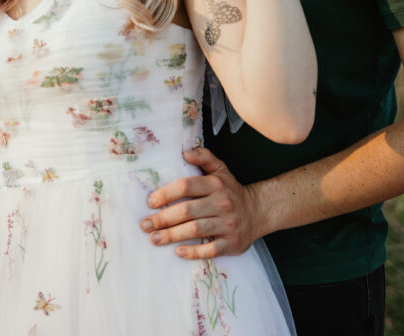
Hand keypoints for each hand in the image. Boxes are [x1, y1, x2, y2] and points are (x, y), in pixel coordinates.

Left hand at [139, 147, 261, 258]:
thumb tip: (184, 152)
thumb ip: (204, 157)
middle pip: (187, 211)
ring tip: (154, 239)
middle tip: (145, 225)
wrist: (258, 212)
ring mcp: (228, 224)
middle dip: (163, 218)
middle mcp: (222, 203)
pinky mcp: (232, 243)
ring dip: (172, 235)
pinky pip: (211, 250)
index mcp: (216, 184)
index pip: (186, 186)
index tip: (150, 202)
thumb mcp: (221, 169)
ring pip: (196, 230)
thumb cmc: (230, 190)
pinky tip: (178, 251)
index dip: (166, 194)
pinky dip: (194, 252)